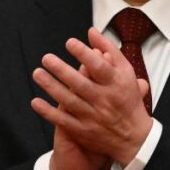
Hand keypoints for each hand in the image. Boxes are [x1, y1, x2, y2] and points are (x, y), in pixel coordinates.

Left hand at [31, 28, 152, 166]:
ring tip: (37, 73)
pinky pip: (63, 121)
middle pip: (81, 84)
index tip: (69, 43)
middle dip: (62, 70)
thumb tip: (91, 32)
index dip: (84, 54)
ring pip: (69, 101)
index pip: (99, 67)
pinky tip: (36, 101)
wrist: (134, 137)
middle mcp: (104, 100)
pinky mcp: (83, 130)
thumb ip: (109, 50)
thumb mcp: (126, 72)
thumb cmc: (127, 99)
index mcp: (116, 84)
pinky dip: (49, 112)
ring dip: (52, 87)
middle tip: (47, 58)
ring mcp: (93, 117)